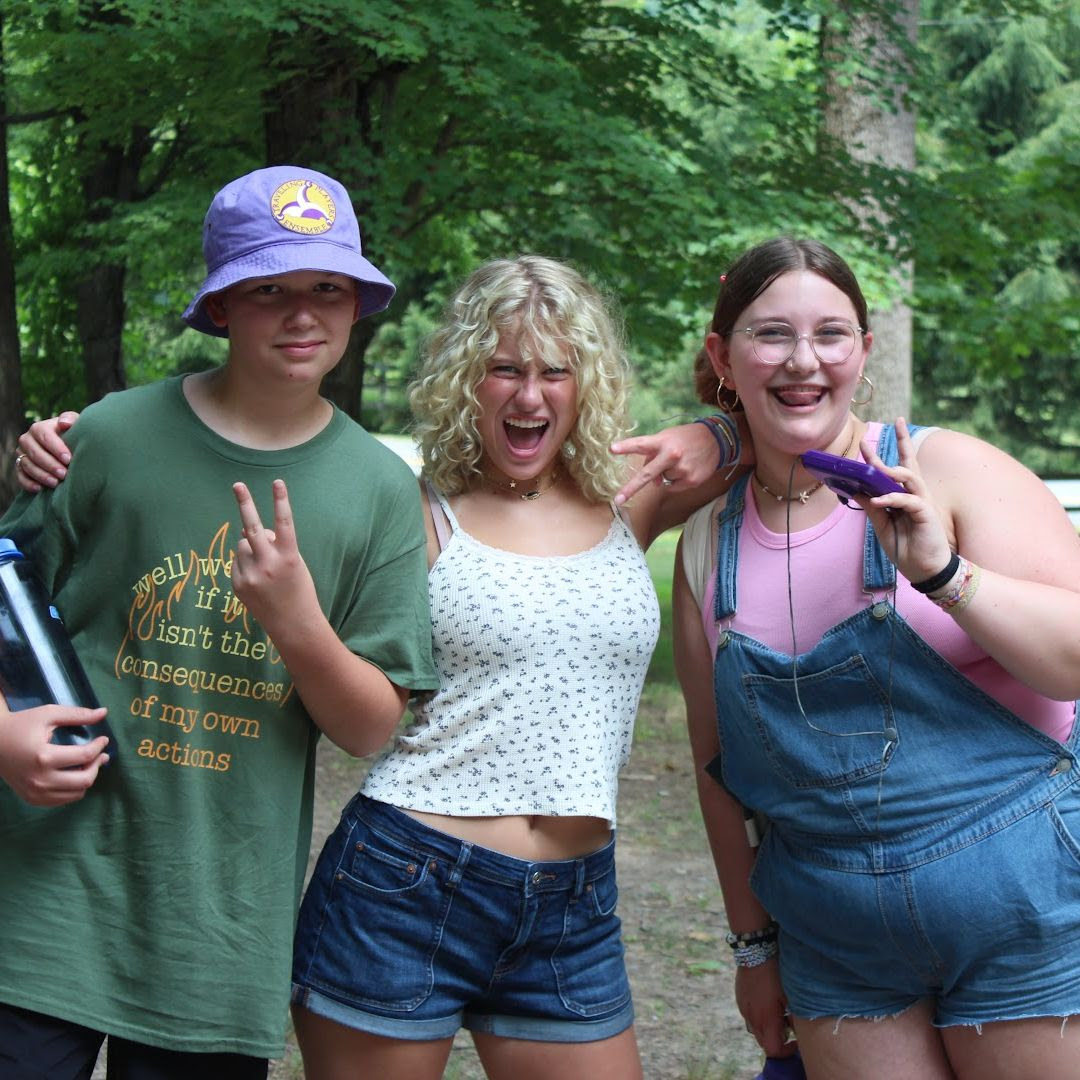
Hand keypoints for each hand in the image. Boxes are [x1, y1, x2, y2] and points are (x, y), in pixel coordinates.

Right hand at [0, 703, 109, 805]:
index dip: (99, 747)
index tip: (104, 739)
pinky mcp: (32, 799)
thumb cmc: (21, 725)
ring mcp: (35, 792)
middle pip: (84, 780)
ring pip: (76, 794)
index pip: (84, 756)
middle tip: (101, 755)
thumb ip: (77, 715)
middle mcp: (40, 779)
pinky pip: (62, 800)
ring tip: (89, 764)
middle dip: (98, 765)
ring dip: (88, 778)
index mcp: (43, 757)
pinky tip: (75, 775)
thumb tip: (104, 713)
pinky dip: (74, 789)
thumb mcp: (48, 714)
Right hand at [16, 411, 79, 491]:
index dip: (55, 447)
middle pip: (34, 452)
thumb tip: (64, 423)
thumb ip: (71, 419)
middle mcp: (27, 440)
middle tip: (64, 474)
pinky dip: (28, 483)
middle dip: (49, 464)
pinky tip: (40, 489)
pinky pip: (20, 476)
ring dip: (41, 475)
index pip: (43, 435)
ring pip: (27, 465)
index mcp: (39, 428)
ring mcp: (23, 454)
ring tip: (56, 483)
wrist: (69, 449)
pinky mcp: (21, 468)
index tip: (69, 459)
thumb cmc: (74, 435)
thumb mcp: (76, 425)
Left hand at [230, 479, 319, 634]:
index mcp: (289, 557)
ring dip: (250, 547)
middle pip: (253, 528)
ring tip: (264, 566)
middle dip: (245, 504)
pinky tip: (258, 580)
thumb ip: (275, 546)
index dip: (281, 501)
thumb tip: (247, 531)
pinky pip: (237, 562)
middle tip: (237, 485)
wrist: (293, 625)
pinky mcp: (238, 584)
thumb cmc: (298, 590)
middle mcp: (269, 564)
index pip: (284, 523)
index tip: (277, 482)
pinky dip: (245, 563)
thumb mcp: (295, 564)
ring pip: (243, 545)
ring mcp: (251, 575)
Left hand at [612, 420, 725, 505]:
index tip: (612, 449)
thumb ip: (654, 455)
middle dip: (631, 488)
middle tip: (618, 500)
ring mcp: (682, 470)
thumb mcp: (668, 438)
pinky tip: (687, 469)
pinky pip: (674, 487)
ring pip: (663, 479)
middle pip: (647, 475)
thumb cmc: (686, 438)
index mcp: (663, 442)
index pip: (641, 444)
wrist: (717, 441)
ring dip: (667, 473)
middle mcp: (672, 455)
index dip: (626, 447)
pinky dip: (677, 481)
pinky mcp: (691, 481)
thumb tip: (653, 482)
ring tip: (681, 461)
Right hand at [736, 957, 795, 1057]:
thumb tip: (795, 1029)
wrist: (755, 953)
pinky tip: (766, 1001)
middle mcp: (753, 1019)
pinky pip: (749, 1016)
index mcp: (767, 1020)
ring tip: (777, 1013)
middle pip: (764, 1043)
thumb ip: (793, 1018)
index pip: (774, 1050)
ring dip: (766, 1029)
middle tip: (787, 1026)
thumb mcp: (790, 996)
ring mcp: (744, 1010)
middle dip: (776, 1040)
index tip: (795, 1041)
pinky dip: (759, 1017)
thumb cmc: (777, 974)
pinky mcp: (740, 1000)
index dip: (786, 1052)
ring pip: (755, 1030)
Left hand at [853, 418, 953, 585]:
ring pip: (909, 477)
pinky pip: (908, 500)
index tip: (870, 438)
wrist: (924, 570)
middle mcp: (916, 495)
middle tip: (873, 437)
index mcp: (905, 495)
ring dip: (891, 471)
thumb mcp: (882, 525)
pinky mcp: (926, 514)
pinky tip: (876, 500)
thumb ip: (872, 506)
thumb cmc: (906, 547)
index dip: (889, 451)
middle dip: (898, 445)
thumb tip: (855, 489)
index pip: (899, 468)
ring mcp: (922, 503)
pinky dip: (891, 499)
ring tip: (874, 468)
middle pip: (908, 464)